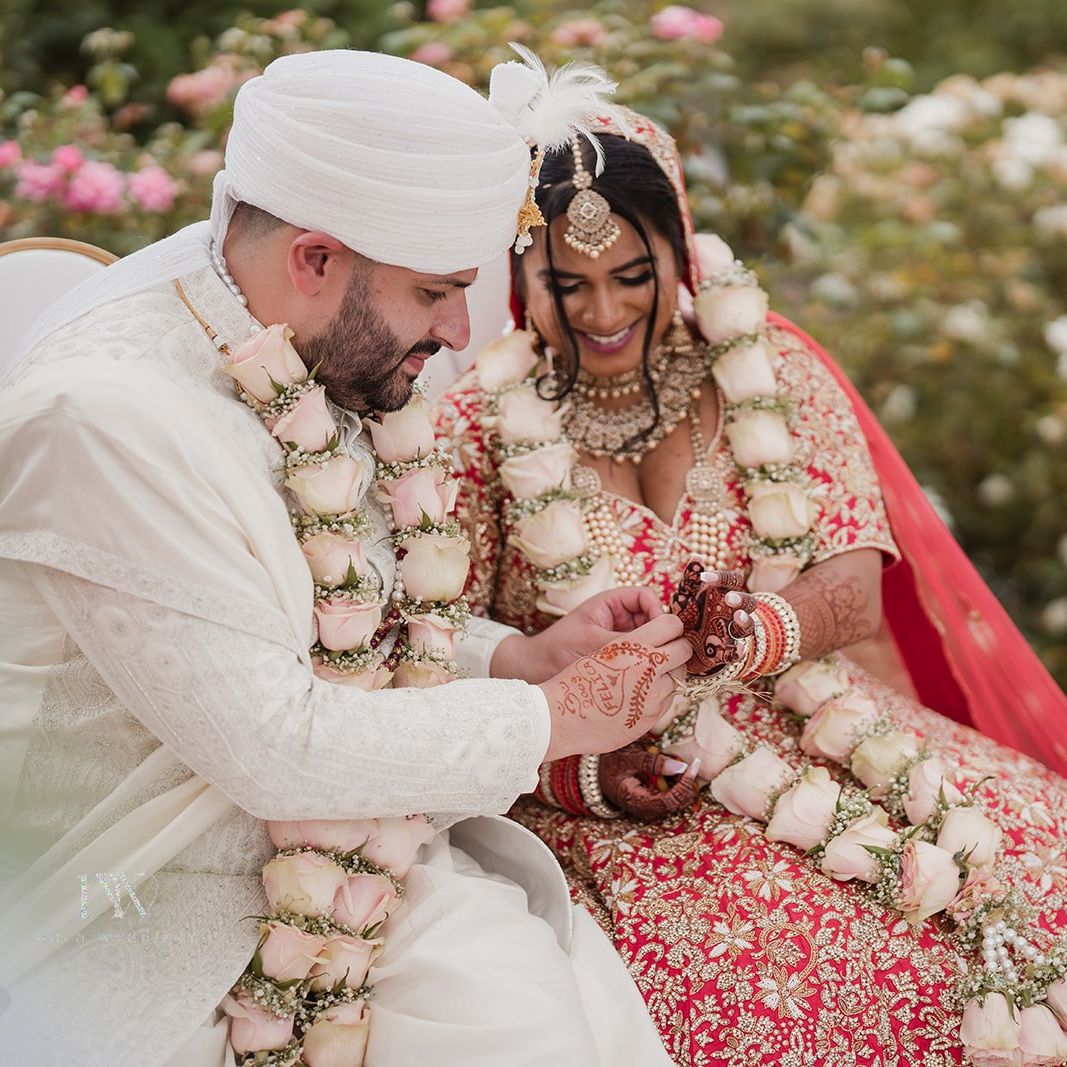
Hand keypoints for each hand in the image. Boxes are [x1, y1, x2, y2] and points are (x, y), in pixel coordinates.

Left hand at [492, 586, 664, 684]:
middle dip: (662, 634)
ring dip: (657, 652)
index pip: (645, 598)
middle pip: (654, 619)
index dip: (657, 610)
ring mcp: (622, 638)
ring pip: (652, 640)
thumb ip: (621, 643)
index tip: (661, 631)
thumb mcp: (590, 643)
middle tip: (668, 653)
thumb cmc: (557, 649)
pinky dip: (649, 666)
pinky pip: (643, 658)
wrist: (536, 670)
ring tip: (661, 668)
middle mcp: (620, 618)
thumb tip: (653, 649)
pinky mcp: (622, 658)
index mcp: (611, 604)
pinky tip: (651, 678)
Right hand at [540, 613, 690, 761]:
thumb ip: (636, 644)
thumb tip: (662, 639)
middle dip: (678, 648)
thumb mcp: (602, 650)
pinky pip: (667, 701)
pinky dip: (659, 695)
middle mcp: (647, 669)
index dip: (671, 626)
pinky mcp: (650, 718)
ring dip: (668, 674)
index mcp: (632, 645)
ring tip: (648, 675)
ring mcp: (652, 697)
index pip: (673, 625)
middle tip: (667, 651)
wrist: (559, 718)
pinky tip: (639, 695)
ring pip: (679, 677)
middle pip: (684, 650)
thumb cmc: (576, 681)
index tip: (666, 630)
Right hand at [599, 745, 701, 820]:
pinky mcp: (650, 805)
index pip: (671, 799)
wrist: (595, 775)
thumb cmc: (609, 765)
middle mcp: (645, 811)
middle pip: (677, 804)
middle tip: (692, 764)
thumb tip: (680, 767)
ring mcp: (648, 810)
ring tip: (684, 766)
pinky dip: (676, 785)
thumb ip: (653, 762)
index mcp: (638, 801)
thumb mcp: (628, 758)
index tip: (693, 765)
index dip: (685, 784)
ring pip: (675, 802)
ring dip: (683, 785)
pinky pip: (669, 798)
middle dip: (687, 785)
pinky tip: (674, 772)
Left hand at [671, 560, 755, 675]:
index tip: (705, 578)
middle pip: (749, 601)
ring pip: (749, 625)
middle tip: (728, 598)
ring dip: (745, 620)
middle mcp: (735, 611)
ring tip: (736, 617)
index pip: (733, 580)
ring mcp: (734, 632)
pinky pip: (740, 651)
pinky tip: (738, 649)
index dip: (722, 577)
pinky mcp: (730, 651)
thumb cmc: (690, 614)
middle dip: (740, 599)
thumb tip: (696, 556)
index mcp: (724, 594)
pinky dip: (740, 651)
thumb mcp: (687, 597)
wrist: (686, 646)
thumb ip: (691, 579)